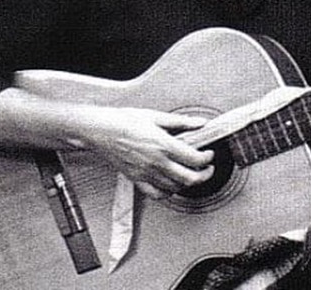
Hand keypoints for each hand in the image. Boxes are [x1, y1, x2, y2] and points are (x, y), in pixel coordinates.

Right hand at [84, 108, 214, 196]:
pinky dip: (168, 192)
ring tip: (192, 174)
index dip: (207, 159)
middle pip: (189, 178)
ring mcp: (146, 173)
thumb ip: (181, 122)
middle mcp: (156, 162)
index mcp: (163, 145)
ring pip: (175, 188)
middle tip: (208, 169)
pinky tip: (172, 185)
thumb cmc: (123, 121)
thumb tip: (199, 123)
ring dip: (187, 183)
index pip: (195, 159)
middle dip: (204, 175)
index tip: (209, 155)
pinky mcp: (136, 179)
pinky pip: (156, 194)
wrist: (101, 130)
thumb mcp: (155, 116)